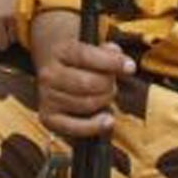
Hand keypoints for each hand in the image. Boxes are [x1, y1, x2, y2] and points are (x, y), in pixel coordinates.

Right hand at [31, 10, 131, 140]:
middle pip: (88, 82)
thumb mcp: (93, 50)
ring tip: (105, 96)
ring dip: (104, 101)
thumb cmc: (81, 64)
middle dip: (108, 85)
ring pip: (86, 104)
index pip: (85, 56)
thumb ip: (109, 52)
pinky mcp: (49, 118)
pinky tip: (108, 120)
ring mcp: (46, 97)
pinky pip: (74, 127)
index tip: (131, 67)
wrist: (56, 75)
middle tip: (112, 84)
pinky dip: (94, 126)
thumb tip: (120, 60)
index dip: (111, 62)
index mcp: (59, 52)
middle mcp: (48, 74)